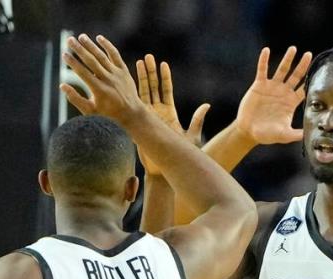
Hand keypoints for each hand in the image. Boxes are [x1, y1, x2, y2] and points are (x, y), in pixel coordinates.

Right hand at [60, 34, 143, 123]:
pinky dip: (108, 46)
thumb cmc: (109, 116)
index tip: (64, 54)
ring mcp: (117, 75)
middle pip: (91, 61)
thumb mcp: (91, 111)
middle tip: (69, 40)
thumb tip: (62, 85)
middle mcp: (108, 80)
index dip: (73, 63)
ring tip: (81, 37)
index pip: (82, 73)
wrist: (132, 116)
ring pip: (102, 56)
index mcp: (99, 90)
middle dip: (79, 50)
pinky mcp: (124, 72)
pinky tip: (99, 38)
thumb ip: (76, 99)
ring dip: (91, 45)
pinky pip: (115, 55)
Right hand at [135, 54, 209, 173]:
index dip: (164, 77)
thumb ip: (197, 120)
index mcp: (169, 113)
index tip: (162, 63)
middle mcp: (157, 112)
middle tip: (147, 57)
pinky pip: (134, 106)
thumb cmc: (179, 154)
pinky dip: (130, 94)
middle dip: (150, 72)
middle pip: (153, 88)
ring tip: (137, 63)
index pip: (166, 90)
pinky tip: (125, 82)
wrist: (164, 168)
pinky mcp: (139, 123)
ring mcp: (147, 116)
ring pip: (142, 94)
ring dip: (140, 79)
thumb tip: (207, 106)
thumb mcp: (191, 136)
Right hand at [235, 46, 312, 144]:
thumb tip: (308, 135)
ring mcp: (271, 87)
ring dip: (287, 59)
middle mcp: (283, 92)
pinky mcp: (259, 85)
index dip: (311, 80)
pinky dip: (263, 60)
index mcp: (291, 102)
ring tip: (293, 49)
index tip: (318, 71)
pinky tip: (266, 50)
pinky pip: (262, 70)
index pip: (304, 89)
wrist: (249, 131)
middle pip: (295, 76)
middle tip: (309, 54)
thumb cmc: (267, 135)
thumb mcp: (284, 135)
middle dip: (302, 65)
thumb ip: (296, 134)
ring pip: (281, 70)